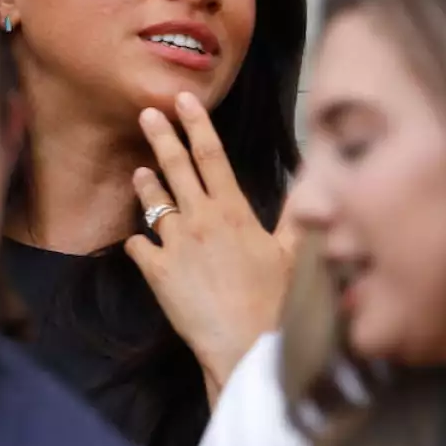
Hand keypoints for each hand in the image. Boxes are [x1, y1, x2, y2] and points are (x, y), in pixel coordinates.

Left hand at [124, 93, 292, 405]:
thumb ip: (293, 212)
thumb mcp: (291, 252)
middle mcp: (200, 219)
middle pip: (176, 168)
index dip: (197, 124)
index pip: (212, 156)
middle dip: (161, 136)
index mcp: (233, 210)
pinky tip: (140, 239)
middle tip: (146, 113)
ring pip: (154, 203)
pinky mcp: (157, 273)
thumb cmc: (275, 300)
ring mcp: (175, 244)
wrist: (245, 345)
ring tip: (139, 171)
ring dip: (146, 184)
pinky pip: (140, 247)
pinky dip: (140, 241)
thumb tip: (307, 179)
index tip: (183, 100)